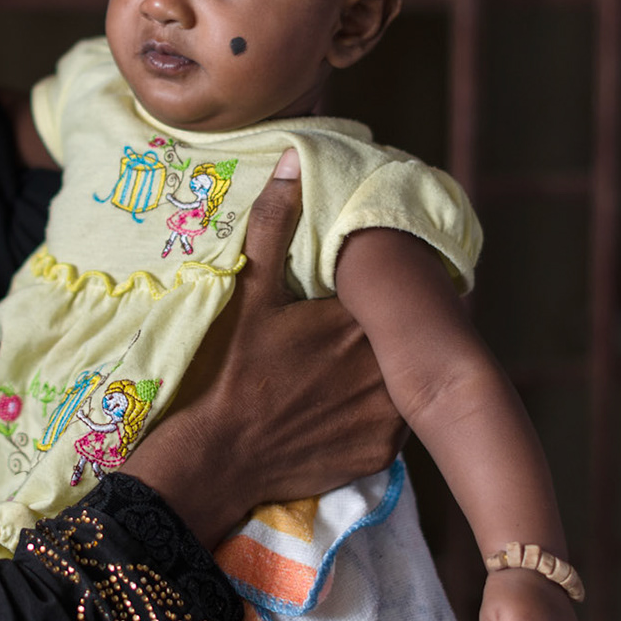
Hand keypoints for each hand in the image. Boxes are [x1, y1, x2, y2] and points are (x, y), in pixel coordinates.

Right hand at [128, 149, 404, 546]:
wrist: (218, 457)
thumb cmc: (231, 369)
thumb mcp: (249, 294)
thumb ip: (275, 226)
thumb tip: (293, 163)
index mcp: (358, 320)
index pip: (394, 294)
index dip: (380, 292)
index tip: (364, 293)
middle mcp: (384, 367)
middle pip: (401, 339)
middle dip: (385, 332)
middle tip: (349, 336)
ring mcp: (387, 416)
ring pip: (402, 381)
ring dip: (386, 373)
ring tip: (345, 373)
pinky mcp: (381, 454)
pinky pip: (392, 425)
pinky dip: (375, 415)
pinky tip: (341, 410)